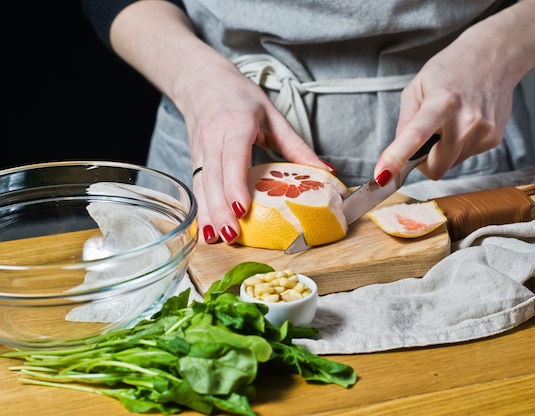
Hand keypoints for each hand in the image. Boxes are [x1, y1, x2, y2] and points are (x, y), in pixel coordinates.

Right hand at [181, 52, 327, 244]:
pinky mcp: (193, 159)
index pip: (233, 157)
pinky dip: (200, 209)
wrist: (201, 81)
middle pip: (213, 176)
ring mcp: (199, 149)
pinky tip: (205, 230)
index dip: (235, 184)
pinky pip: (196, 186)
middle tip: (231, 235)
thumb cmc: (240, 97)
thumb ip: (298, 146)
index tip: (242, 209)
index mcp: (236, 123)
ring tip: (215, 239)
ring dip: (207, 213)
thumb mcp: (273, 116)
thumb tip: (328, 171)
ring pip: (201, 184)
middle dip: (220, 208)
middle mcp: (213, 137)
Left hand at [374, 25, 514, 184]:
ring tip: (448, 123)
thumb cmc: (452, 69)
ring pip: (450, 165)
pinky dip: (458, 146)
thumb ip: (405, 122)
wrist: (495, 56)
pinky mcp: (493, 139)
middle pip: (435, 167)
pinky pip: (465, 157)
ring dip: (442, 152)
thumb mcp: (417, 87)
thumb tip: (396, 153)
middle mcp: (466, 119)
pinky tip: (463, 123)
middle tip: (426, 138)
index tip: (382, 176)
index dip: (396, 158)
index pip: (416, 136)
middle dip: (424, 161)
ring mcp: (483, 131)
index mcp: (442, 102)